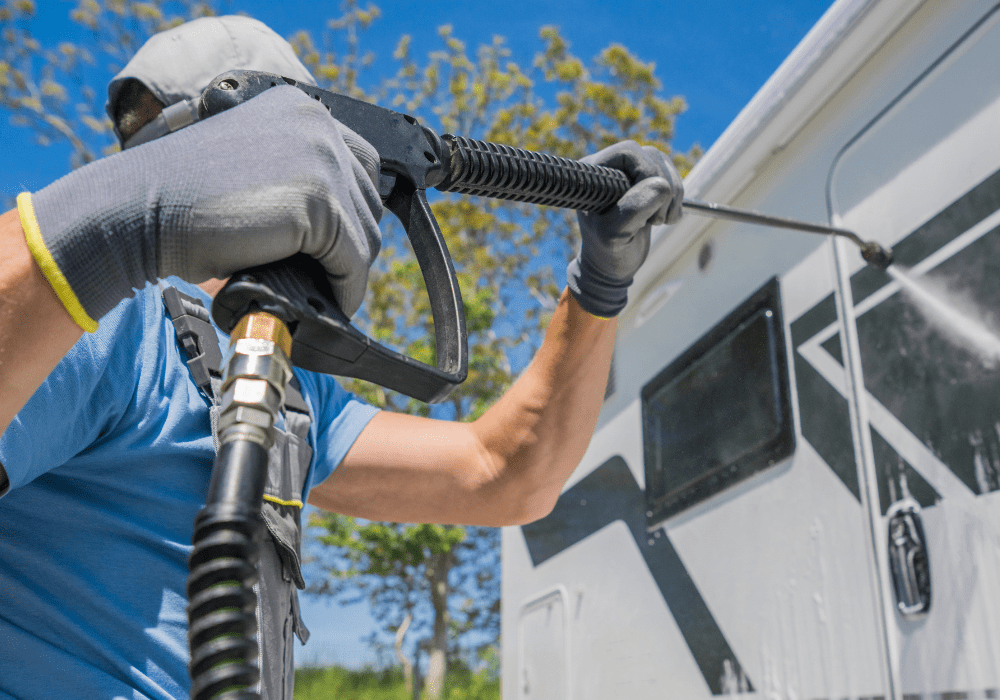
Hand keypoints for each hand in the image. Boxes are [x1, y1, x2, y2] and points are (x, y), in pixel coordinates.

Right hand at [18, 85, 381, 330]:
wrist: (137, 209)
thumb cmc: (181, 198)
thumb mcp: (252, 170)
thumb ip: (296, 180)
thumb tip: (341, 230)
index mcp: (300, 109)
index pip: (360, 166)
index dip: (351, 212)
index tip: (338, 248)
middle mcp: (317, 125)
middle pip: (368, 200)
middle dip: (351, 243)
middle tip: (328, 277)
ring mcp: (322, 160)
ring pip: (365, 234)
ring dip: (348, 270)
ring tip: (324, 293)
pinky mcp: (318, 203)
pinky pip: (352, 261)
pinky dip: (345, 290)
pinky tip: (328, 304)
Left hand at [567, 141, 682, 317]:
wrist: (613, 266)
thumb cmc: (607, 252)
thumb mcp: (615, 234)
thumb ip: (633, 209)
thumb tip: (661, 186)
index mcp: (594, 173)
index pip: (628, 152)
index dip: (645, 173)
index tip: (647, 208)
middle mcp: (611, 168)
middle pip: (650, 156)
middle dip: (663, 188)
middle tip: (656, 220)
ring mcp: (630, 174)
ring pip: (664, 165)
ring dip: (673, 195)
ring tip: (660, 221)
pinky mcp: (647, 184)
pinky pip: (672, 178)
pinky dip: (677, 199)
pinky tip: (666, 218)